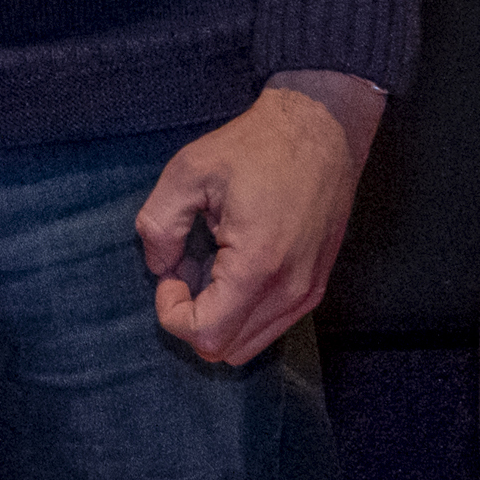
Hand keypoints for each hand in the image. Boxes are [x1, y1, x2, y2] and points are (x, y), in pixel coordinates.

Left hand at [139, 72, 376, 364]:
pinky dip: (243, 311)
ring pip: (248, 344)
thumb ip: (159, 223)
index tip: (172, 270)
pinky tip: (235, 265)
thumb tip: (160, 265)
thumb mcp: (189, 170)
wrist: (321, 129)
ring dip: (219, 316)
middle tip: (188, 267)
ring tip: (211, 265)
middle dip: (194, 317)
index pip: (206, 336)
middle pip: (226, 349)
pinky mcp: (316, 286)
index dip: (173, 312)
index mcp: (258, 266)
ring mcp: (309, 292)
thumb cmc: (256, 146)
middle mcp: (290, 290)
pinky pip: (270, 325)